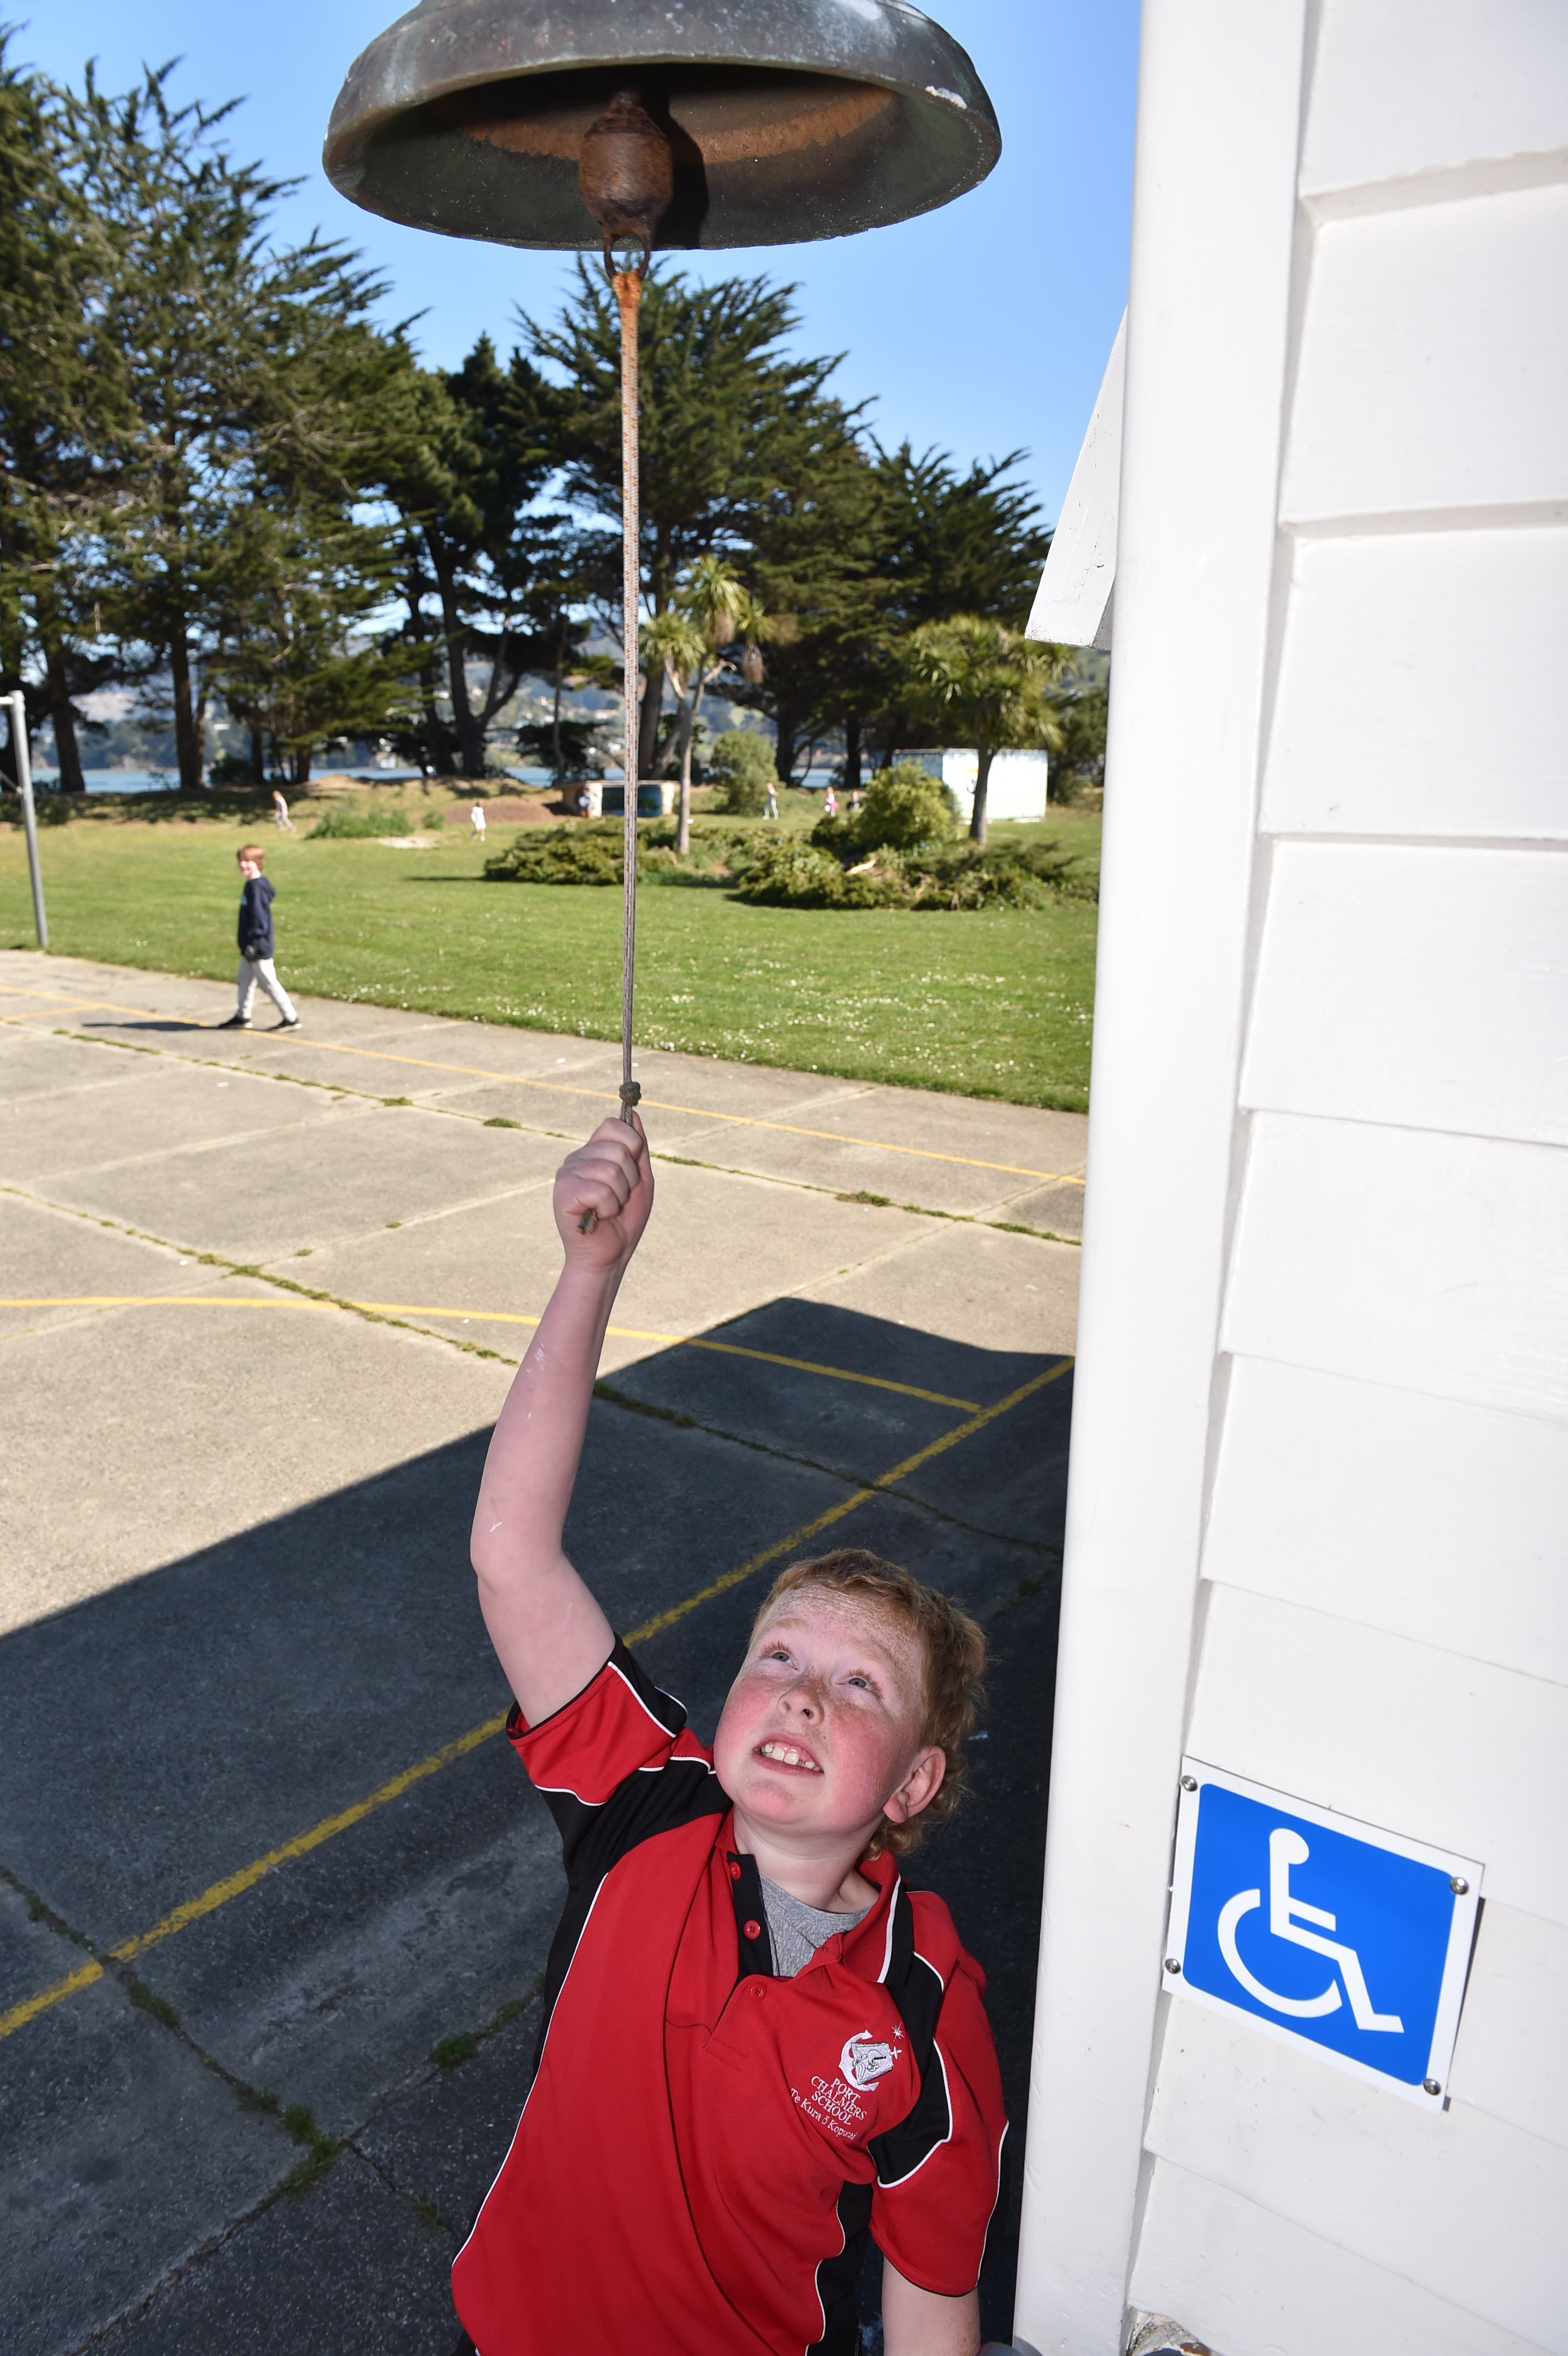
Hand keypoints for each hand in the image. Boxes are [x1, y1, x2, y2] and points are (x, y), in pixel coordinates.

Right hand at [552, 1116, 652, 1269]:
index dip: (631, 1144)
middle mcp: (577, 1159)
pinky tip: (599, 1216)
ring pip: (611, 1170)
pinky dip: (609, 1208)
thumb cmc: (624, 1220)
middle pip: (618, 1148)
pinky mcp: (563, 1194)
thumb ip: (637, 1149)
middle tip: (619, 1197)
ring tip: (609, 1208)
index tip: (632, 1170)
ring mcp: (567, 1175)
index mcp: (594, 1152)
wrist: (609, 1256)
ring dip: (620, 1196)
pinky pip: (600, 1190)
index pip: (613, 1125)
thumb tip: (633, 1115)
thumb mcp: (640, 1180)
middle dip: (630, 1178)